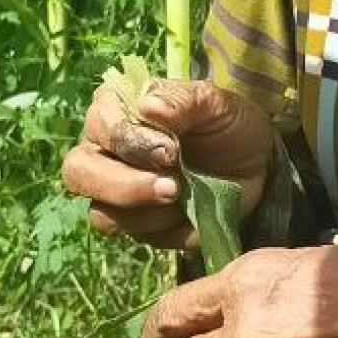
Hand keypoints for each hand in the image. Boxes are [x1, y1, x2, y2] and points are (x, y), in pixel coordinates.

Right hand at [61, 77, 276, 250]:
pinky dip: (168, 229)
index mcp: (114, 111)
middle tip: (172, 187)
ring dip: (148, 210)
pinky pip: (137, 236)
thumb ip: (182, 100)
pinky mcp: (138, 225)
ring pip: (102, 214)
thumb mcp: (215, 103)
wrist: (258, 164)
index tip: (172, 150)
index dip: (127, 141)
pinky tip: (192, 212)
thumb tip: (146, 105)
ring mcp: (115, 193)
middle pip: (79, 174)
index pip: (97, 126)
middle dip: (124, 185)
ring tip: (187, 196)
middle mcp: (102, 152)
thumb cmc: (227, 123)